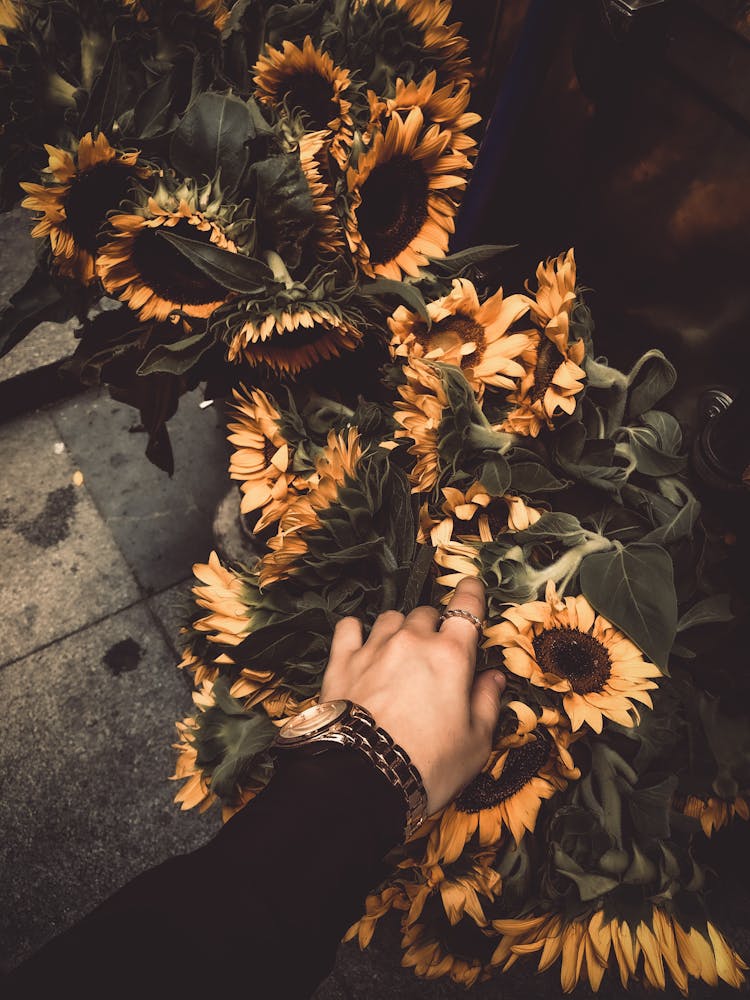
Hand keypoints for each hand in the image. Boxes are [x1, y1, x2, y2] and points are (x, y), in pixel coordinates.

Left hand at [320, 578, 505, 813]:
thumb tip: (493, 678)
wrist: (364, 780)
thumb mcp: (475, 742)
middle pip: (427, 614)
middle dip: (434, 627)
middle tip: (436, 655)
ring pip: (391, 618)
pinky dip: (357, 631)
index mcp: (451, 655)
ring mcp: (374, 647)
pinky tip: (361, 642)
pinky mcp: (342, 661)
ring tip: (400, 652)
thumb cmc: (427, 765)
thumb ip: (487, 702)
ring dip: (399, 629)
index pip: (467, 607)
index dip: (471, 593)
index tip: (472, 589)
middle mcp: (413, 641)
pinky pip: (349, 627)